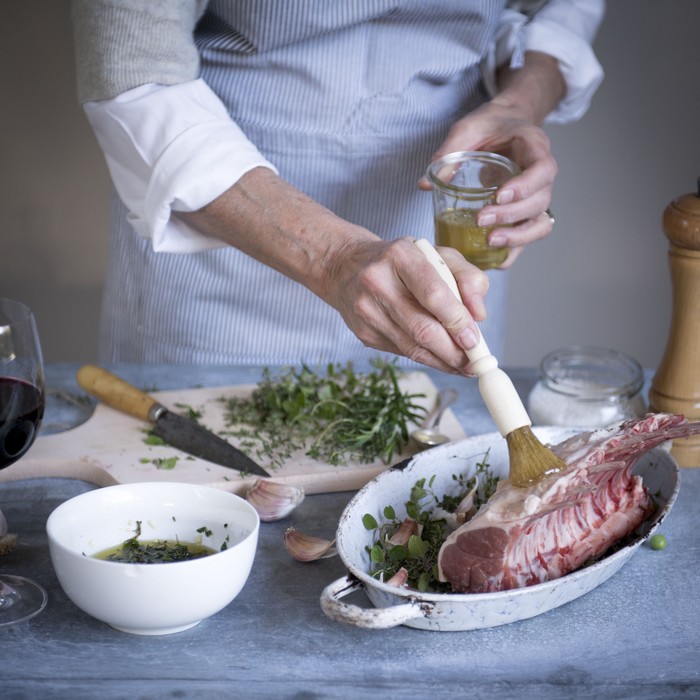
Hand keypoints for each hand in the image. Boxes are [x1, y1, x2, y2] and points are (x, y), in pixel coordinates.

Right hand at [320, 237, 488, 373]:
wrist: (346, 266)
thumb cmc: (400, 261)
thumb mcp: (438, 255)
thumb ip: (468, 278)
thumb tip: (479, 315)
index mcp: (400, 256)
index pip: (433, 294)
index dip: (457, 321)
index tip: (475, 339)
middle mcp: (378, 282)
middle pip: (422, 328)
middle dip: (453, 351)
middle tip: (474, 361)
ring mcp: (367, 310)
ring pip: (412, 347)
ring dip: (443, 361)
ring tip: (464, 366)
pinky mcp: (363, 333)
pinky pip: (402, 352)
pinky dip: (426, 358)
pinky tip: (441, 358)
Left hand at [419, 51, 564, 267]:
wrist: (506, 125)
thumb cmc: (490, 125)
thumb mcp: (468, 129)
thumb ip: (449, 152)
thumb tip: (425, 184)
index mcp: (535, 148)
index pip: (543, 170)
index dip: (525, 186)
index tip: (499, 196)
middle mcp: (542, 176)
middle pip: (540, 202)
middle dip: (512, 216)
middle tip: (481, 220)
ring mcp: (536, 197)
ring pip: (540, 224)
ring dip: (518, 238)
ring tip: (489, 243)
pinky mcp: (525, 214)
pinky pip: (527, 236)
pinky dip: (513, 250)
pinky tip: (492, 261)